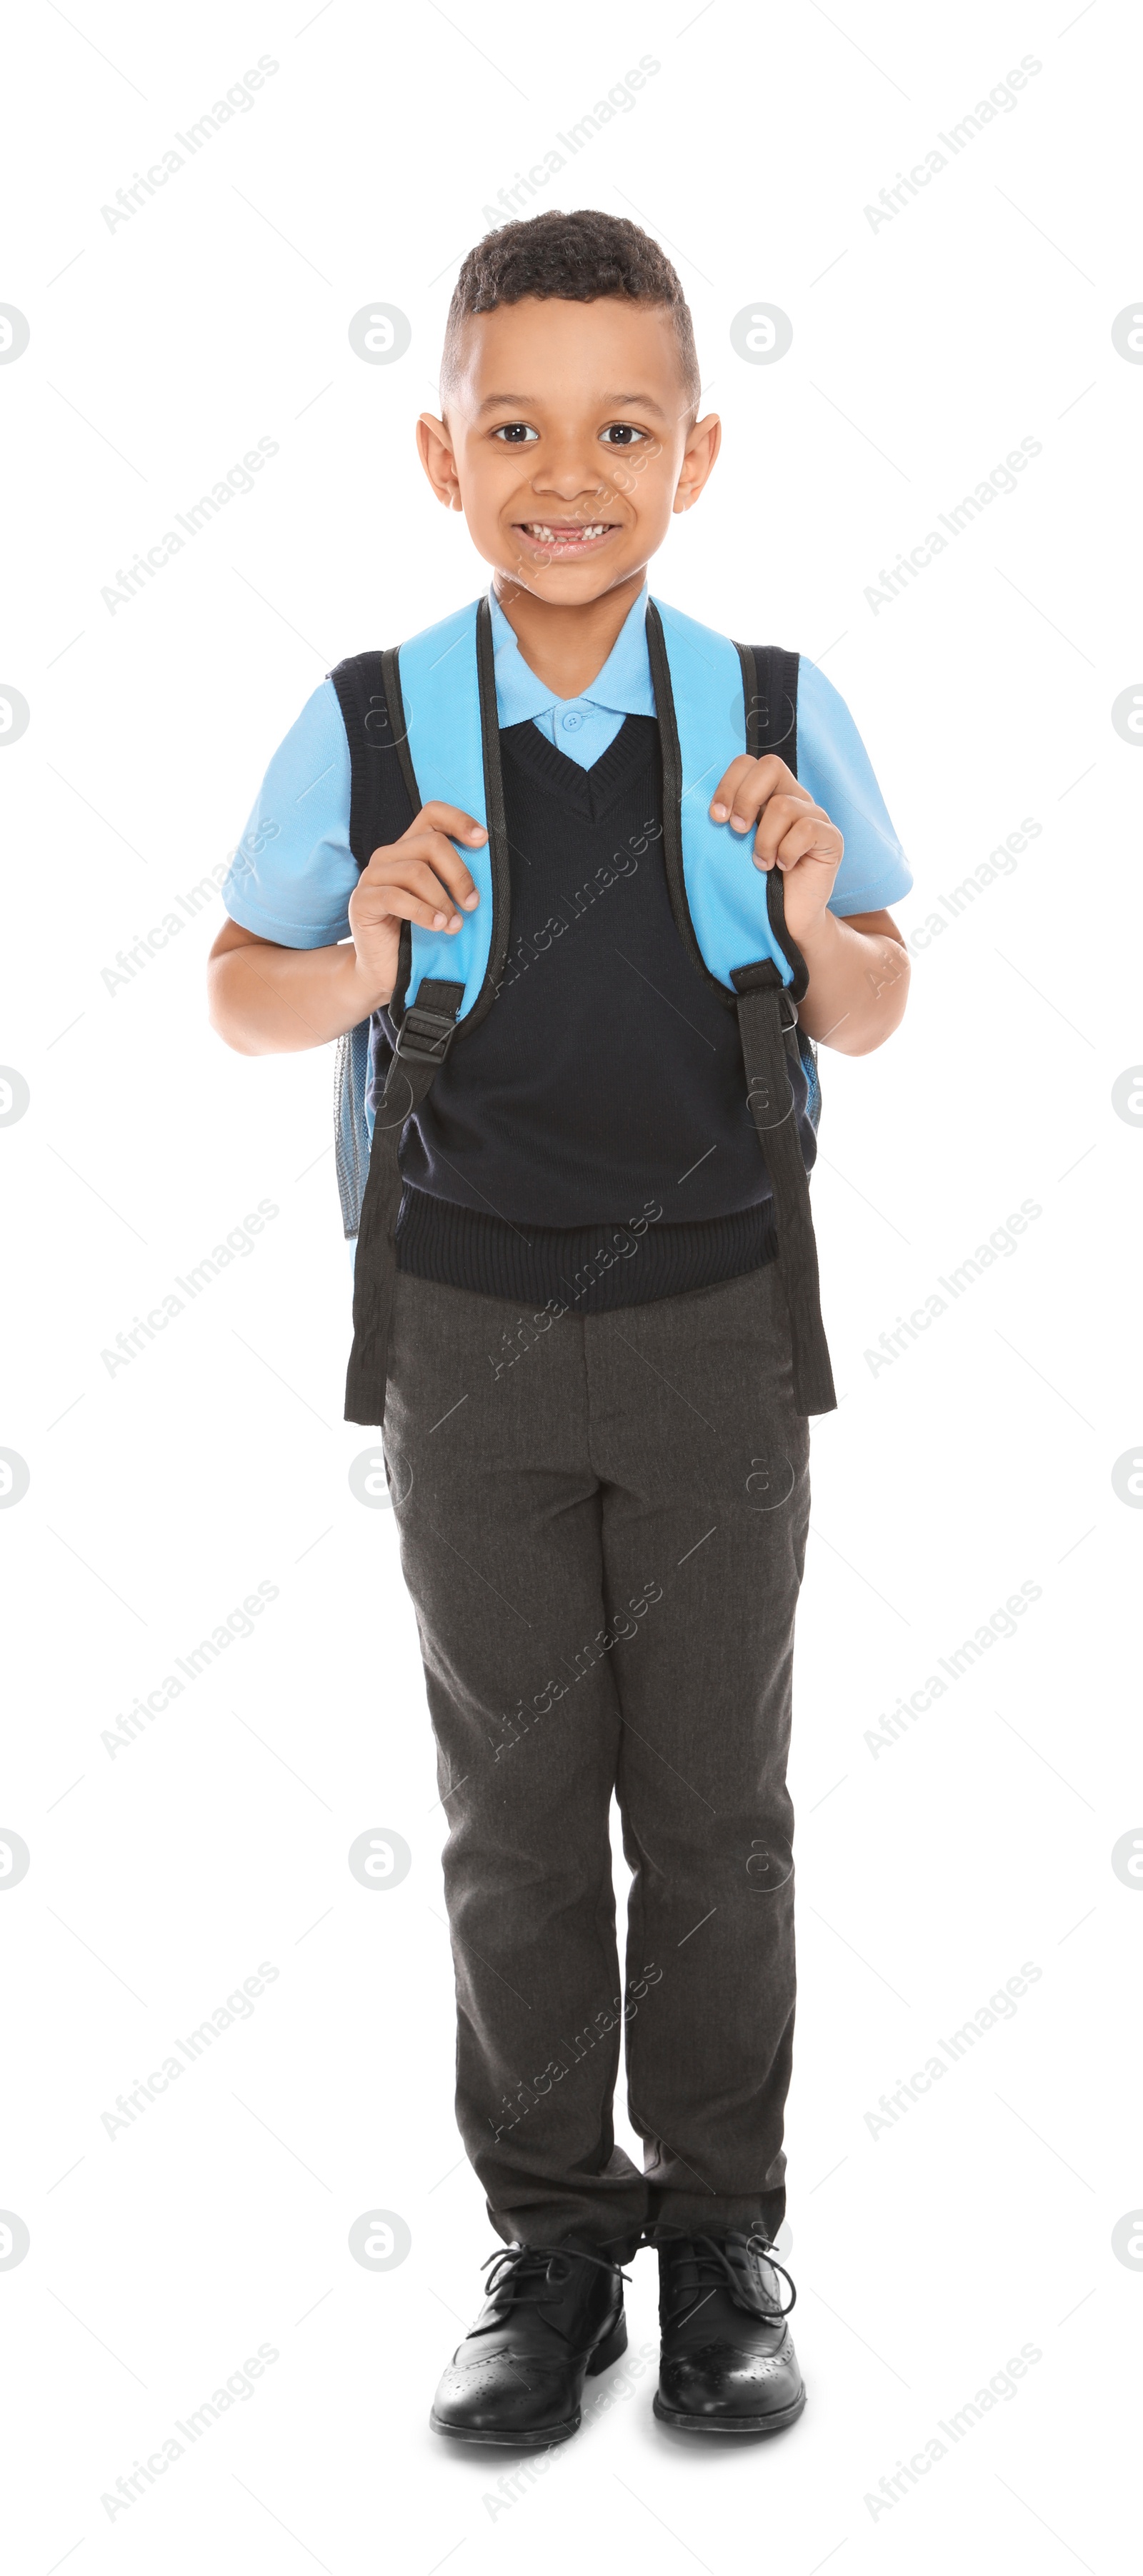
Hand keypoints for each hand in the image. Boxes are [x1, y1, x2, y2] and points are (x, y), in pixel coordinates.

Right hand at [347, 801, 484, 1006]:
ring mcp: (372, 877)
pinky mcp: (362, 901)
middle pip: (431, 844)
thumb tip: (489, 864)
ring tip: (454, 925)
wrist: (385, 971)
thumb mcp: (442, 900)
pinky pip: (396, 897)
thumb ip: (455, 879)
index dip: (459, 820)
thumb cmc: (419, 934)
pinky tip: (437, 927)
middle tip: (472, 904)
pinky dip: (423, 912)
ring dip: (443, 900)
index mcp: (409, 849)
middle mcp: (388, 856)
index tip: (482, 840)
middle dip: (459, 875)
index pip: (432, 814)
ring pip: (416, 871)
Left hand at [710, 756, 842, 950]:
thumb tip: (702, 806)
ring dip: (764, 840)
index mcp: (768, 796)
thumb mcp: (733, 848)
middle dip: (745, 798)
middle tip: (736, 832)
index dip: (729, 783)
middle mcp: (794, 799)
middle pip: (771, 766)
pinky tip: (784, 868)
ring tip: (762, 864)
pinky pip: (806, 830)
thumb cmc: (755, 885)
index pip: (749, 764)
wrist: (784, 922)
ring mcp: (815, 817)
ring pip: (784, 805)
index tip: (716, 817)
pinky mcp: (831, 838)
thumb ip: (726, 821)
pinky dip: (788, 852)